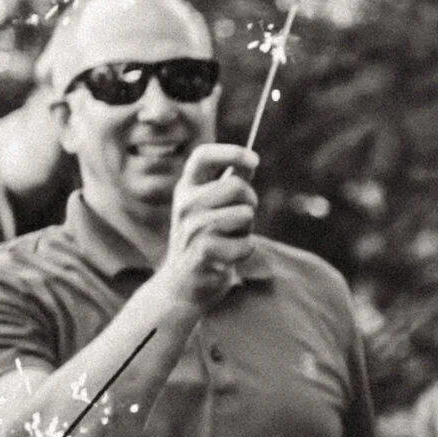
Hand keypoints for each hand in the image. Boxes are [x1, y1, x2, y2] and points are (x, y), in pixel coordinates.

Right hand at [162, 142, 258, 305]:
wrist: (183, 284)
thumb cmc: (205, 239)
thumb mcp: (211, 206)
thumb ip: (230, 182)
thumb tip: (250, 160)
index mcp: (187, 187)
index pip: (203, 156)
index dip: (231, 152)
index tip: (254, 160)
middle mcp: (185, 204)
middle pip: (238, 186)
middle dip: (250, 202)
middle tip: (239, 219)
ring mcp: (192, 228)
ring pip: (245, 214)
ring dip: (246, 229)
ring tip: (228, 239)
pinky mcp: (203, 253)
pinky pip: (246, 244)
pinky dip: (244, 251)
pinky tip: (227, 257)